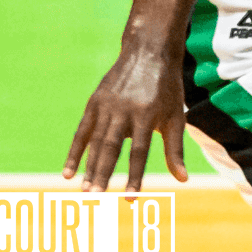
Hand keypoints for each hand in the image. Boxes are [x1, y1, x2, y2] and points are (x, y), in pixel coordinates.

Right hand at [63, 43, 189, 191]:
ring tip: (85, 191)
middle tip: (96, 198)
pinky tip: (68, 173)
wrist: (149, 51)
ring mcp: (107, 106)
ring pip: (95, 142)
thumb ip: (175, 150)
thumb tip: (182, 181)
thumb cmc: (167, 89)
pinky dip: (75, 153)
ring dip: (89, 168)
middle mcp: (125, 111)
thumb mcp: (177, 116)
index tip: (130, 199)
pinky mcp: (94, 102)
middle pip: (112, 147)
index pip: (140, 152)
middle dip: (103, 174)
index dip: (135, 176)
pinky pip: (82, 132)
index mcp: (147, 115)